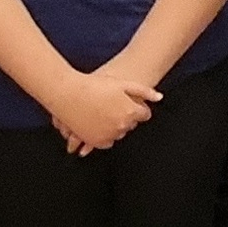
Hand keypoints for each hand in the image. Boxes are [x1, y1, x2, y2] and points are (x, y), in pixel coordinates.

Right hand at [44, 70, 159, 152]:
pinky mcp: (95, 142)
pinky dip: (104, 134)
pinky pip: (106, 142)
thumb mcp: (122, 84)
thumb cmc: (95, 86)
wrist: (68, 93)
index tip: (130, 102)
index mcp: (130, 112)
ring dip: (115, 125)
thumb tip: (160, 98)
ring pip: (119, 134)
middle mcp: (121, 127)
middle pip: (131, 125)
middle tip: (113, 104)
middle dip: (126, 116)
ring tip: (103, 111)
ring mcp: (107, 136)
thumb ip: (144, 91)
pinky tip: (98, 121)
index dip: (138, 107)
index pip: (144, 115)